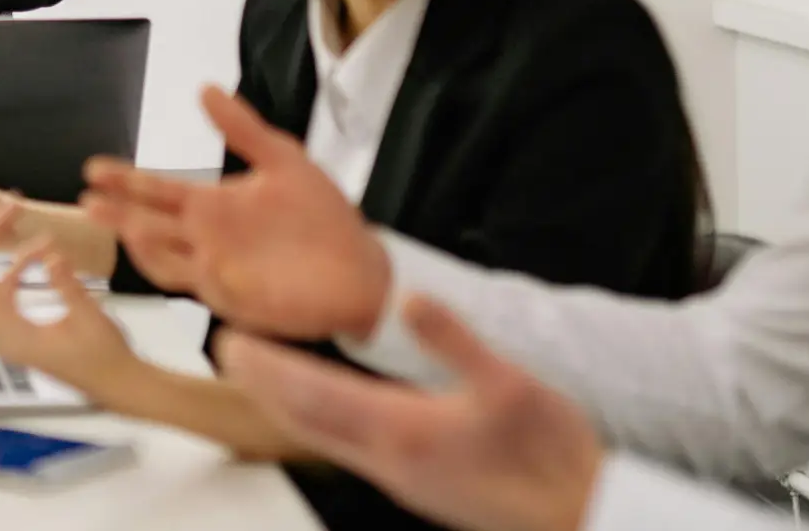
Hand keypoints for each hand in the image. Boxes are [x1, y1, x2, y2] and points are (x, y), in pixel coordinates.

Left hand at [0, 199, 137, 396]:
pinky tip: (40, 248)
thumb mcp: (90, 318)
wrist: (115, 382)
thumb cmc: (105, 356)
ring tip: (15, 212)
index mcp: (9, 335)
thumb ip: (68, 287)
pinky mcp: (14, 326)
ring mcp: (3, 331)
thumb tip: (52, 256)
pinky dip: (14, 264)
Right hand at [83, 86, 391, 339]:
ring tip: (127, 226)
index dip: (125, 180)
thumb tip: (205, 89)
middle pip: (148, 226)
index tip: (93, 168)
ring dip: (145, 246)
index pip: (158, 190)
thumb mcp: (282, 159)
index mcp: (212, 206)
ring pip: (165, 262)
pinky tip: (184, 258)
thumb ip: (242, 128)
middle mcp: (205, 239)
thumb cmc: (322, 217)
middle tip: (87, 201)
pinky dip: (190, 274)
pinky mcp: (238, 300)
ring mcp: (218, 272)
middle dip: (118, 214)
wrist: (361, 267)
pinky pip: (204, 288)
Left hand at [216, 298, 602, 530]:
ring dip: (287, 407)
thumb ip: (455, 341)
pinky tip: (328, 415)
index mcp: (403, 431)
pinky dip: (321, 424)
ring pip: (324, 439)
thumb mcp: (511, 384)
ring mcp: (402, 479)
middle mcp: (390, 461)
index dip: (267, 368)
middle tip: (227, 353)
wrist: (580, 519)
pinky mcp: (419, 487)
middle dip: (262, 386)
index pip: (313, 395)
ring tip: (262, 380)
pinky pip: (349, 451)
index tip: (230, 343)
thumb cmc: (552, 459)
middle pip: (305, 421)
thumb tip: (411, 299)